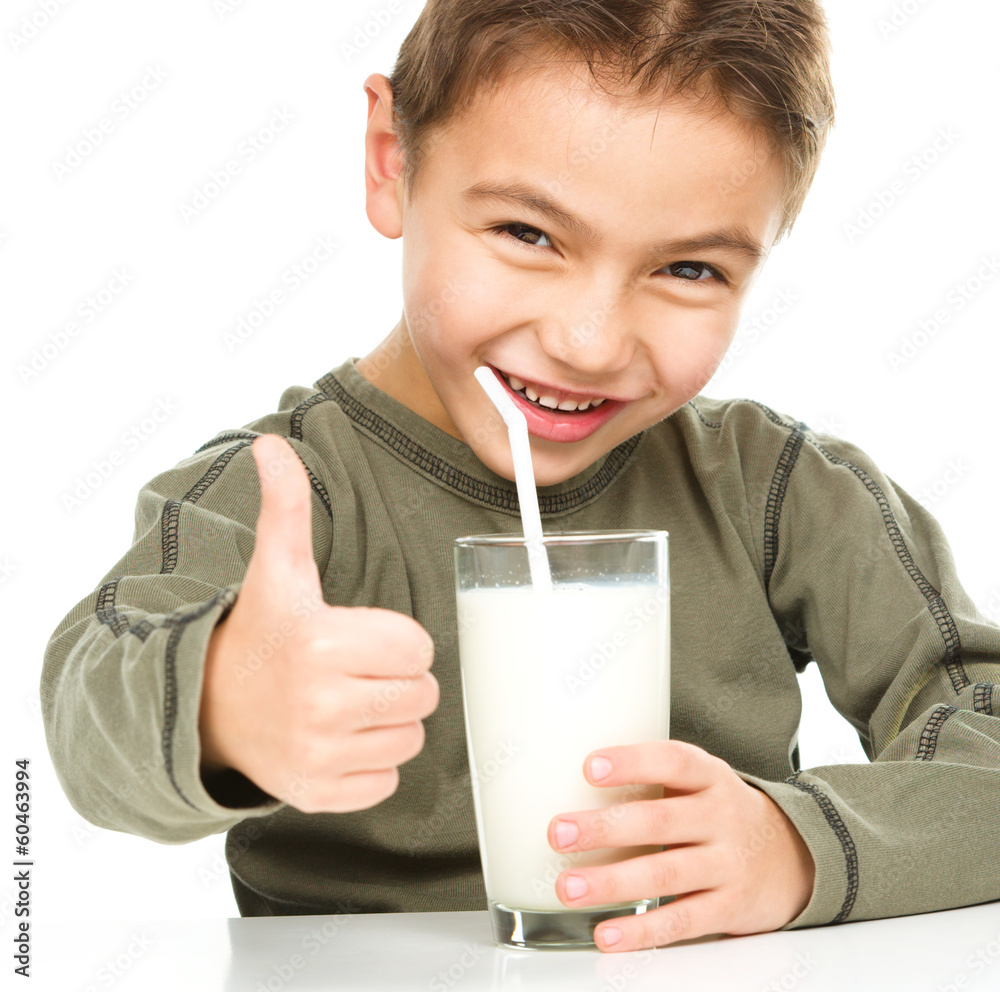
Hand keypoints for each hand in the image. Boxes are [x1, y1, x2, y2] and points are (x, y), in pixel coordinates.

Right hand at [198, 433, 439, 812]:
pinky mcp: (319, 795)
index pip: (419, 647)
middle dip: (397, 679)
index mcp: (323, 642)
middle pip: (422, 694)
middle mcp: (321, 703)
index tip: (359, 637)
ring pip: (410, 739)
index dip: (396, 640)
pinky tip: (337, 740)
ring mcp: (320, 755)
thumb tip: (272, 446)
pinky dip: (371, 764)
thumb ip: (288, 507)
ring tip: (346, 703)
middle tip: (355, 671)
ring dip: (388, 721)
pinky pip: (388, 781)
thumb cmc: (262, 633)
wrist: (209, 708)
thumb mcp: (278, 569)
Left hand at [547, 740, 814, 951]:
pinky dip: (641, 931)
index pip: (673, 761)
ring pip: (666, 873)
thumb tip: (567, 776)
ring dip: (612, 881)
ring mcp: (728, 864)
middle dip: (605, 828)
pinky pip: (681, 921)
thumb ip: (652, 778)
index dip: (633, 762)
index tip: (590, 765)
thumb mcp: (700, 781)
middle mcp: (721, 817)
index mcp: (710, 777)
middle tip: (559, 832)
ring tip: (568, 887)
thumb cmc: (721, 812)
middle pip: (660, 821)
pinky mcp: (729, 908)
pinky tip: (607, 933)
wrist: (794, 856)